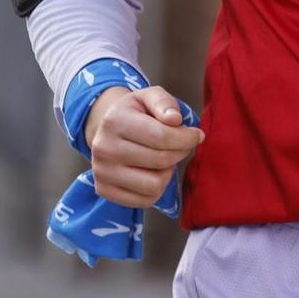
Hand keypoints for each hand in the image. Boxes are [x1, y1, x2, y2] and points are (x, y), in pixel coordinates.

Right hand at [85, 86, 204, 208]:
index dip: (187, 138)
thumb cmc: (135, 113)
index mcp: (115, 120)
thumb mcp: (149, 97)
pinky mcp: (104, 191)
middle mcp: (104, 148)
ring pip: (154, 185)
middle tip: (180, 145)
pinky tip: (153, 173)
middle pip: (161, 160)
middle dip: (180, 152)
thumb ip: (164, 103)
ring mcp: (102, 172)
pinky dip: (156, 189)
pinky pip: (145, 201)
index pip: (161, 136)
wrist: (108, 130)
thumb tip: (175, 119)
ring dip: (167, 173)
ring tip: (164, 160)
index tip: (197, 135)